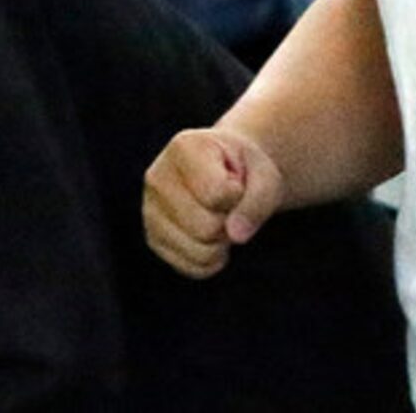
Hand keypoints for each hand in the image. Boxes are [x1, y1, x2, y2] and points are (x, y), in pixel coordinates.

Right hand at [143, 126, 284, 278]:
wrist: (229, 172)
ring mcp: (150, 211)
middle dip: (231, 220)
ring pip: (200, 251)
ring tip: (221, 215)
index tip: (237, 179)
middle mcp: (158, 178)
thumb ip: (259, 200)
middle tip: (231, 202)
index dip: (239, 194)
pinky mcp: (155, 240)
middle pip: (206, 227)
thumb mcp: (265, 174)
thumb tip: (236, 236)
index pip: (217, 194)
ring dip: (224, 241)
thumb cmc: (247, 170)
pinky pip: (194, 268)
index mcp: (184, 147)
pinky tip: (214, 236)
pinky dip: (215, 259)